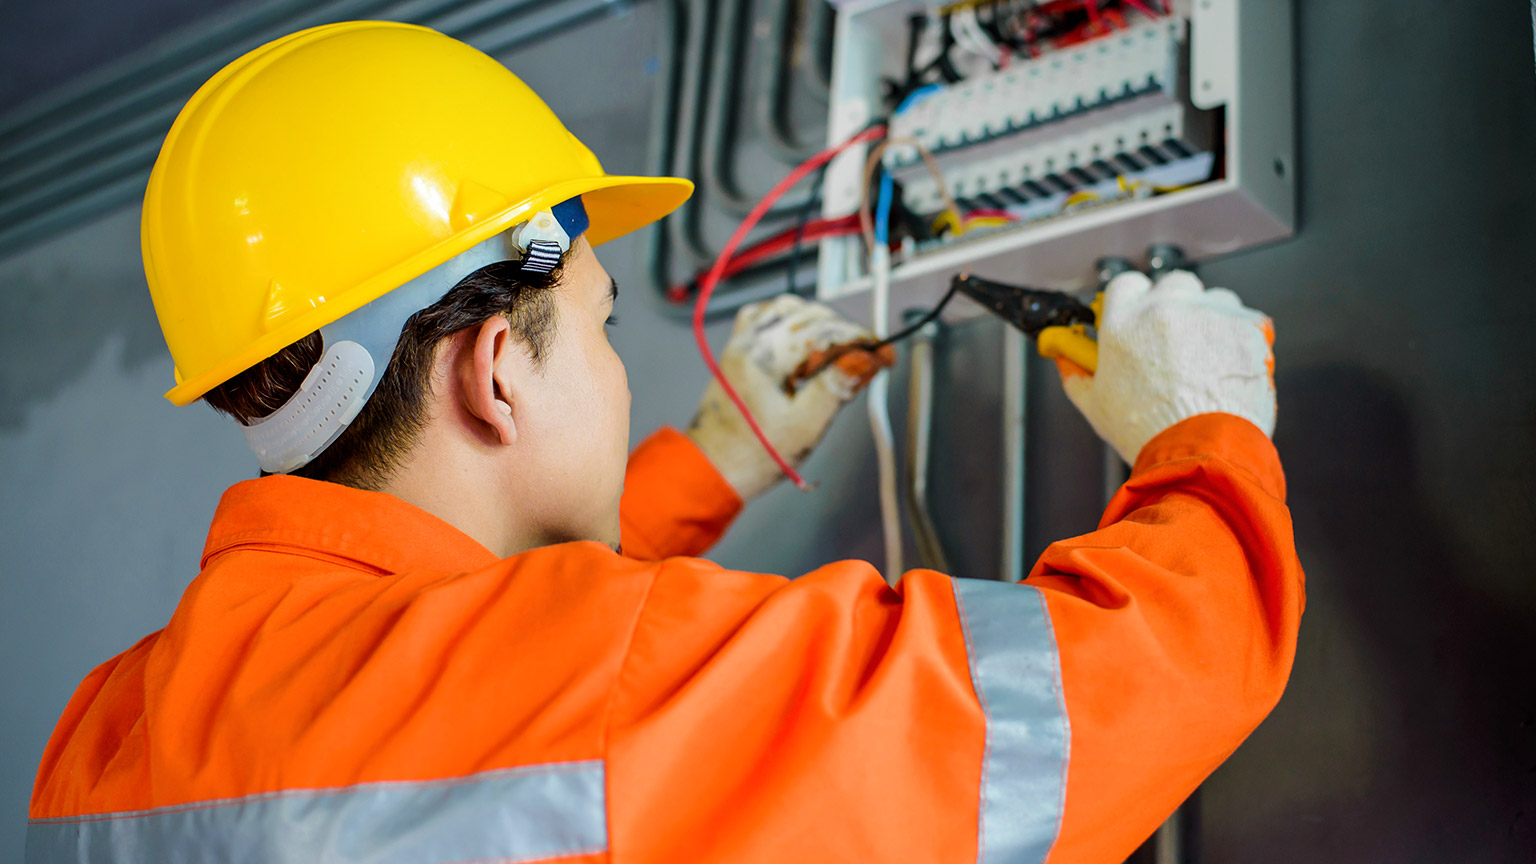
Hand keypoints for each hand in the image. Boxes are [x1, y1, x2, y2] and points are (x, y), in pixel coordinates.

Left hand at [688, 295, 892, 500]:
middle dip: (845, 335)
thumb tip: (863, 359)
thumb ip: (835, 389)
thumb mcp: (805, 428)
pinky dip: (795, 324)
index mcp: (763, 357)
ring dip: (822, 327)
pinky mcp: (741, 348)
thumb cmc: (755, 455)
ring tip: (834, 361)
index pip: (825, 330)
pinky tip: (806, 347)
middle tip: (867, 363)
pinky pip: (771, 317)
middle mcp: (750, 340)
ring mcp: (742, 340)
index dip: (862, 341)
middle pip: (811, 315)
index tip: (884, 356)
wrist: (716, 467)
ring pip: (792, 310)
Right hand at [1060, 270, 1275, 463]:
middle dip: (1173, 304)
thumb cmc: (1149, 432)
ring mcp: (1208, 313)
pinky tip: (1229, 366)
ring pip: (1212, 298)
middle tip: (1173, 339)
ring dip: (1208, 318)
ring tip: (1206, 357)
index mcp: (1124, 322)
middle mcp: (1165, 308)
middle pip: (1172, 284)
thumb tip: (1066, 362)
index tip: (1137, 316)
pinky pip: (1244, 318)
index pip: (1125, 284)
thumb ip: (1078, 376)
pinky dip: (1239, 336)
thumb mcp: (1097, 406)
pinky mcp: (1246, 326)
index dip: (1132, 300)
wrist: (1201, 450)